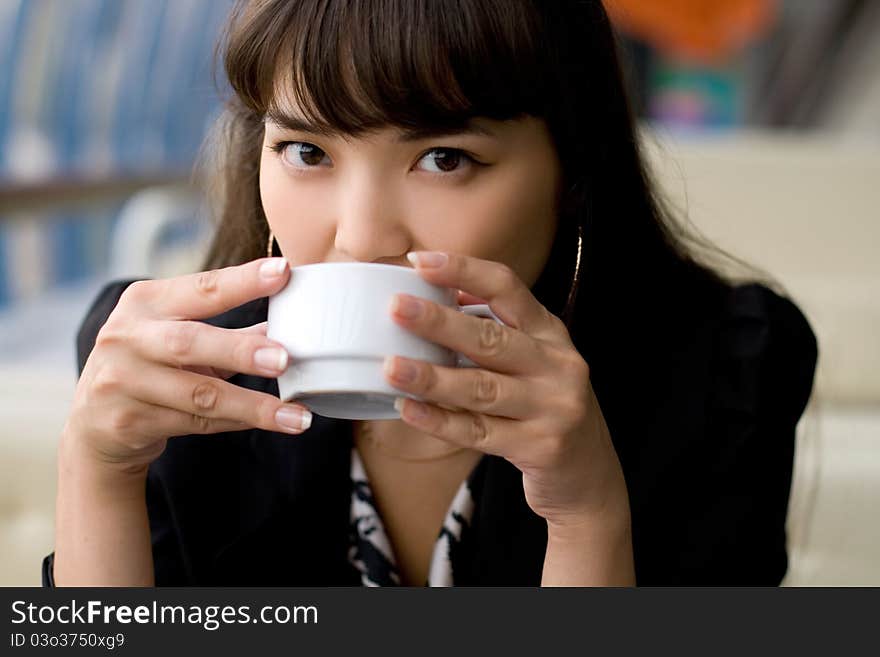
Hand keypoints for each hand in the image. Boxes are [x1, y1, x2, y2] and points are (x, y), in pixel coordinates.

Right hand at [63, 257, 312, 472]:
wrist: (94, 422)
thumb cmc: (151, 364)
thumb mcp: (178, 334)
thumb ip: (229, 327)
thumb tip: (289, 321)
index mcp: (145, 303)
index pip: (201, 289)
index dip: (242, 282)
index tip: (282, 273)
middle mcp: (127, 338)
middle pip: (190, 344)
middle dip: (240, 351)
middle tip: (284, 358)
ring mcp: (122, 382)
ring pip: (199, 396)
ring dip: (254, 406)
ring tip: (297, 417)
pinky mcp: (128, 422)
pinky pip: (196, 424)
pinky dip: (237, 423)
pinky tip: (269, 424)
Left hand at [384, 251, 629, 533]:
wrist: (588, 471)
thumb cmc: (546, 403)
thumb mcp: (534, 358)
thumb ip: (494, 328)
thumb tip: (438, 294)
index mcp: (550, 332)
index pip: (507, 288)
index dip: (464, 271)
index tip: (419, 262)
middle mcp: (557, 366)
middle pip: (492, 339)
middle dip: (439, 322)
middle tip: (396, 308)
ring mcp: (552, 408)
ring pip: (481, 389)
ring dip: (431, 377)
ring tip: (390, 366)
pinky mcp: (540, 447)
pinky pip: (478, 433)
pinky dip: (439, 421)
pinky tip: (407, 409)